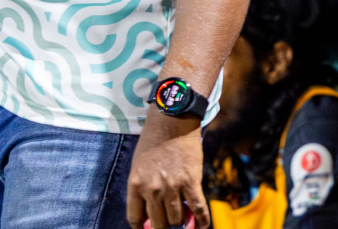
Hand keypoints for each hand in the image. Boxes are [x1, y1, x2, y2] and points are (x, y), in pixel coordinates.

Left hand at [127, 112, 208, 228]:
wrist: (171, 121)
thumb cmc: (153, 142)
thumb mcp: (139, 165)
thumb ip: (142, 189)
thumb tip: (150, 213)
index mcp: (135, 183)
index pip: (135, 218)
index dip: (142, 228)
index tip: (147, 228)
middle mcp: (152, 188)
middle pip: (158, 223)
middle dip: (163, 227)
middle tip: (168, 224)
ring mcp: (172, 186)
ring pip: (177, 220)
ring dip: (181, 221)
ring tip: (183, 218)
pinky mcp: (191, 181)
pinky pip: (198, 209)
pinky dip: (202, 221)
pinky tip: (202, 225)